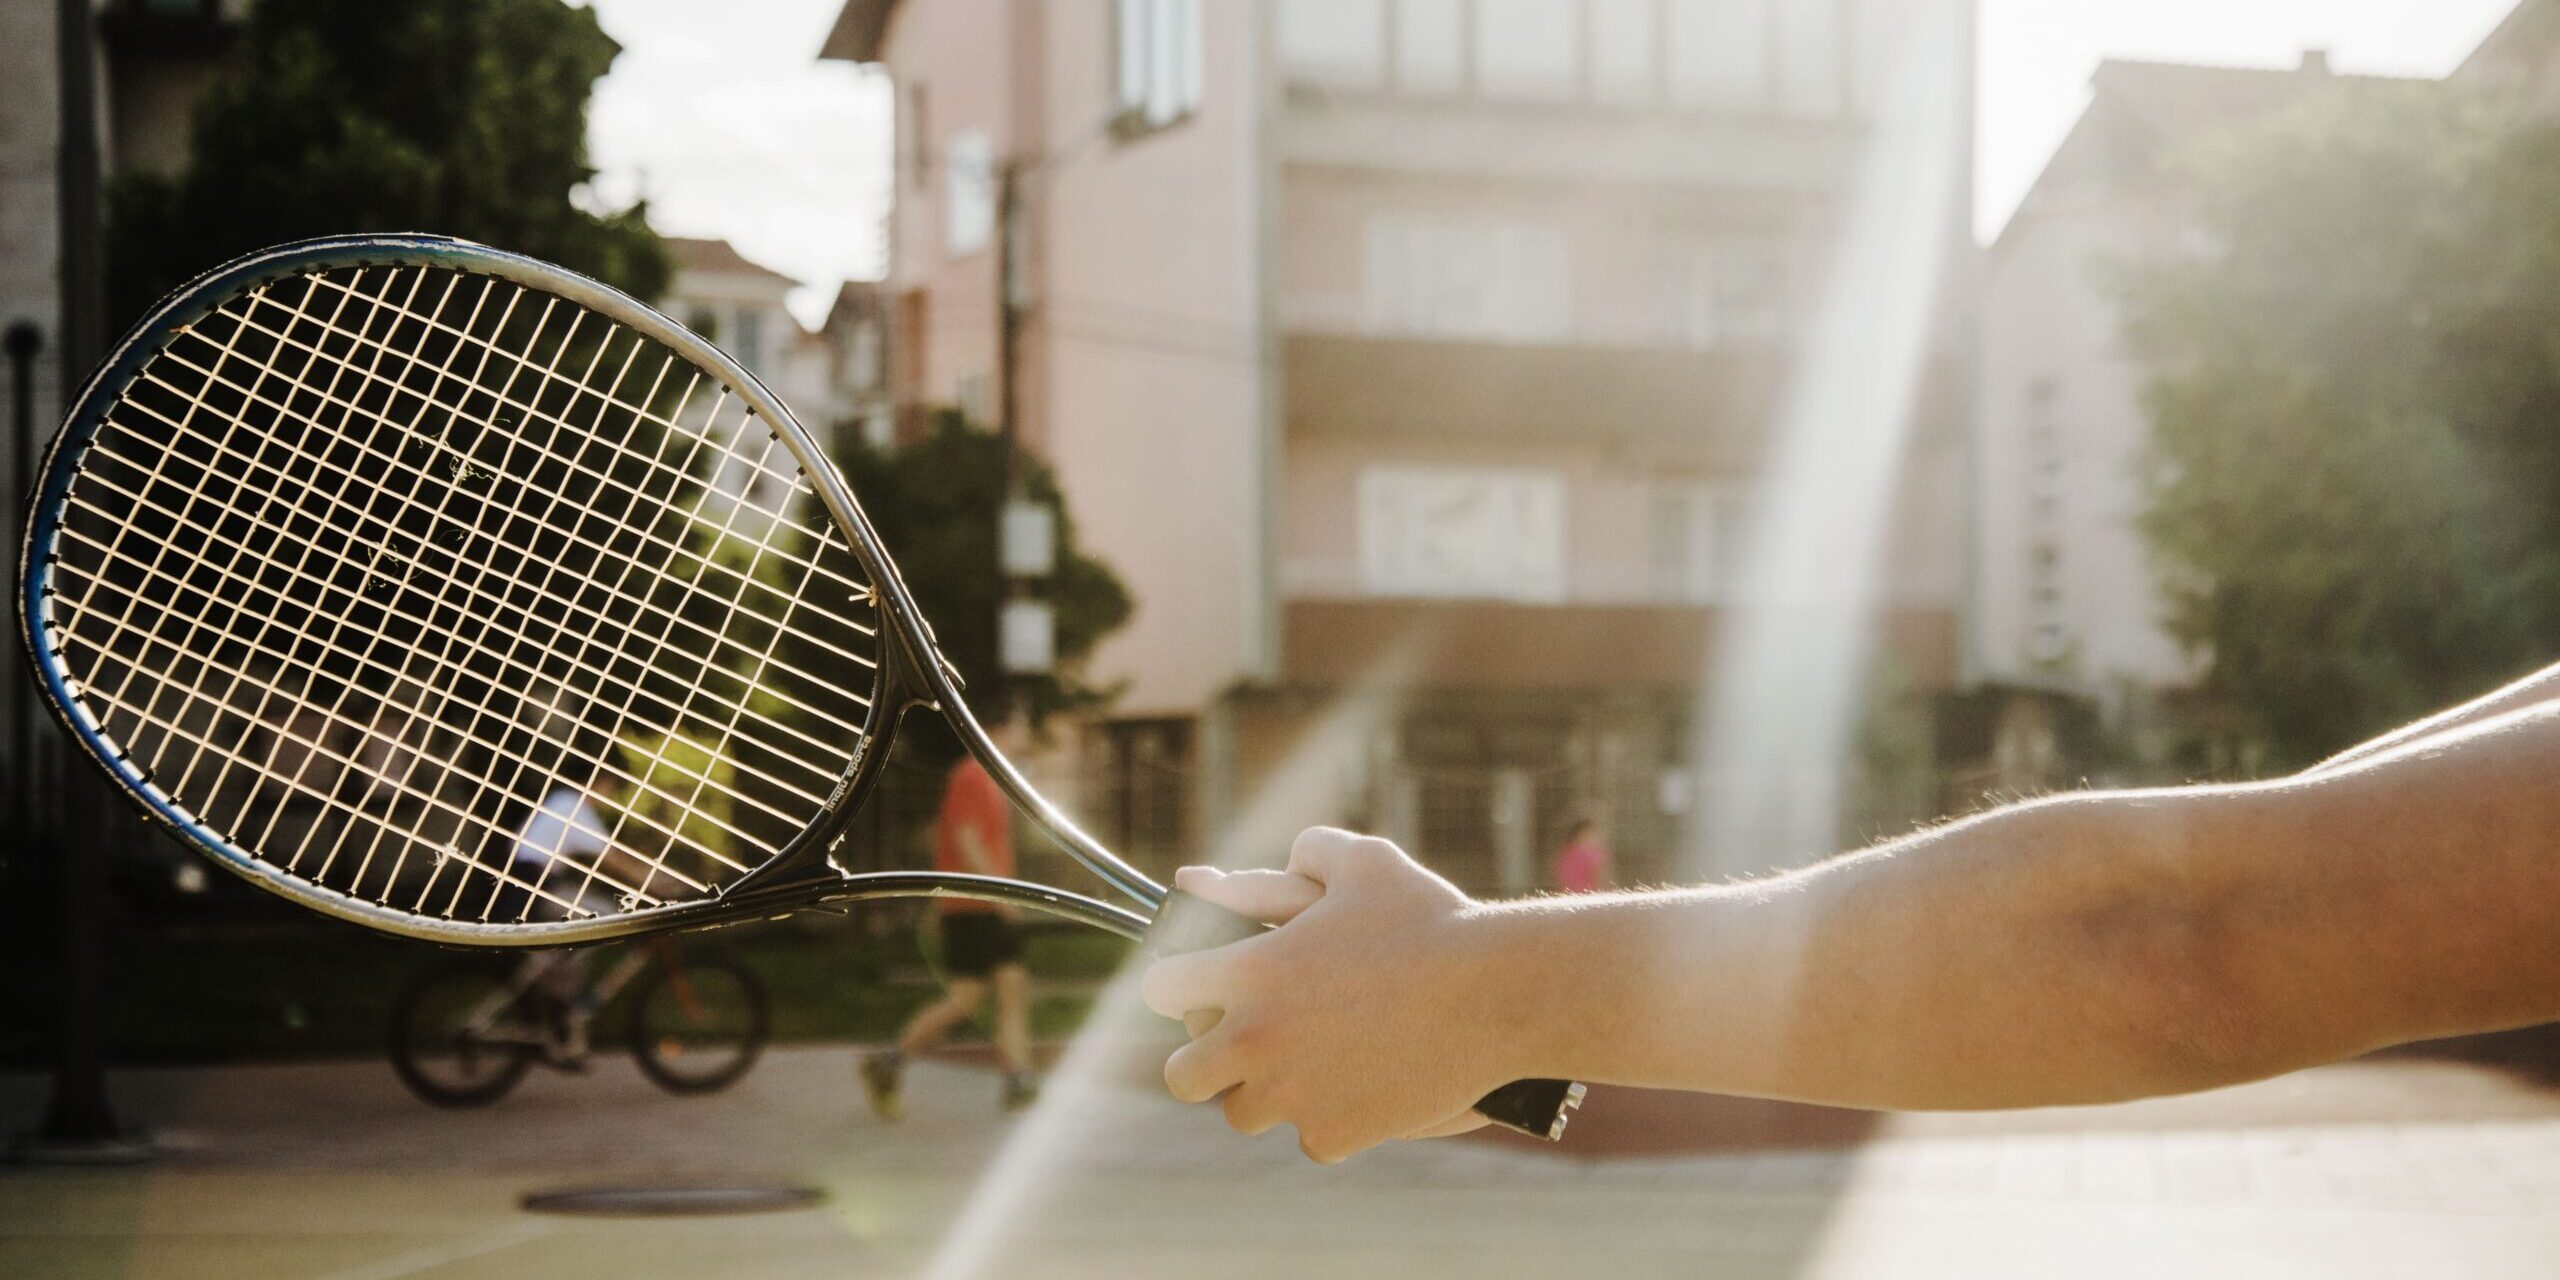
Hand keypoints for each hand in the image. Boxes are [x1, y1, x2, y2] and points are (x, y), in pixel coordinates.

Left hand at [1142, 828, 1503, 1162]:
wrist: (1498, 994)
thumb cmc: (1431, 919)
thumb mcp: (1366, 862)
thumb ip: (1305, 852)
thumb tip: (1269, 863)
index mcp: (1246, 972)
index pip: (1159, 991)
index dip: (1175, 986)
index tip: (1195, 988)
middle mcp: (1255, 1039)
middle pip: (1184, 1076)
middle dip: (1207, 1060)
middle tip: (1241, 1045)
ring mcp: (1292, 1096)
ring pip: (1242, 1114)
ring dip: (1263, 1093)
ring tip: (1299, 1068)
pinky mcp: (1334, 1135)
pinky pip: (1309, 1138)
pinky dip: (1328, 1120)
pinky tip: (1355, 1090)